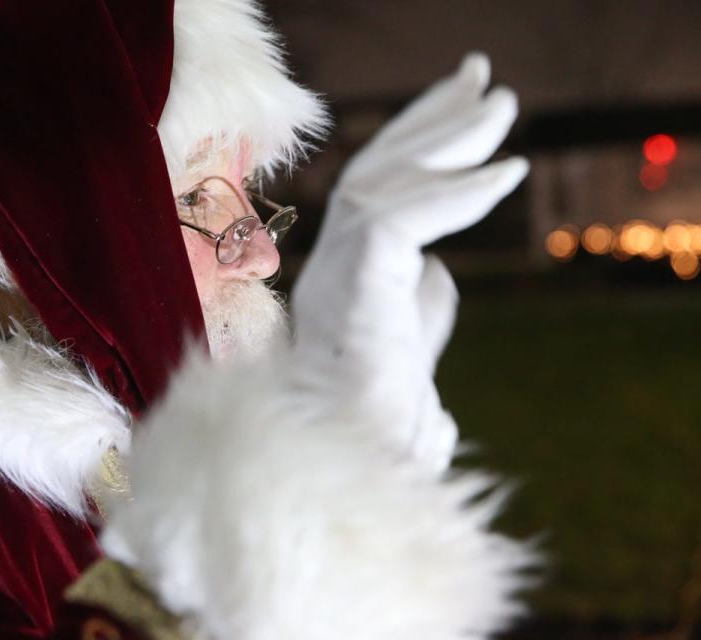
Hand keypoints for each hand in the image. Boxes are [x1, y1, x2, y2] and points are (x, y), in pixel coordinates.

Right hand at [290, 53, 526, 470]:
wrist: (342, 486)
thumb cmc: (371, 443)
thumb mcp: (408, 363)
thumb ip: (419, 315)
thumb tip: (437, 275)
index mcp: (342, 284)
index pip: (375, 199)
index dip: (421, 153)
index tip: (474, 122)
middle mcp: (330, 270)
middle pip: (375, 174)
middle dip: (430, 122)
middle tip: (484, 81)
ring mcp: (334, 279)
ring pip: (378, 181)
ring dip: (443, 138)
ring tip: (500, 106)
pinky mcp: (350, 294)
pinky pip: (396, 221)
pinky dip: (452, 196)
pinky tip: (505, 178)